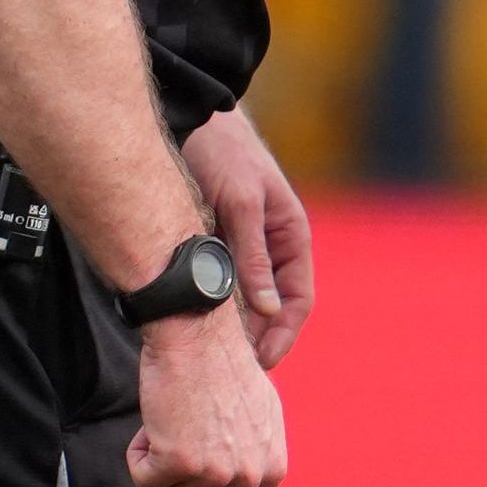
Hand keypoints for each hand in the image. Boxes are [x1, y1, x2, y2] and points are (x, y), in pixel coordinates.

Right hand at [131, 299, 287, 486]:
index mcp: (273, 468)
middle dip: (179, 479)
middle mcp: (250, 475)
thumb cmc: (222, 370)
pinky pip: (143, 481)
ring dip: (156, 471)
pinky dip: (137, 455)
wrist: (198, 338)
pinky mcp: (180, 463)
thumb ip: (253, 458)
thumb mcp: (259, 418)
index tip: (195, 476)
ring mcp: (216, 473)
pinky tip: (154, 422)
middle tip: (181, 435)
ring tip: (167, 430)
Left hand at [184, 108, 314, 366]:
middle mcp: (272, 246)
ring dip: (233, 325)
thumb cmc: (222, 153)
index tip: (261, 363)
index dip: (282, 335)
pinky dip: (212, 304)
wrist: (188, 118)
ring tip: (212, 352)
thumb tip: (268, 310)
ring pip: (243, 299)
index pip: (298, 301)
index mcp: (292, 237)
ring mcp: (244, 245)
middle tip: (232, 368)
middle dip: (257, 339)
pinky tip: (191, 320)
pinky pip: (220, 282)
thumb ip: (252, 255)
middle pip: (271, 307)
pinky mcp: (216, 241)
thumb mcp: (241, 204)